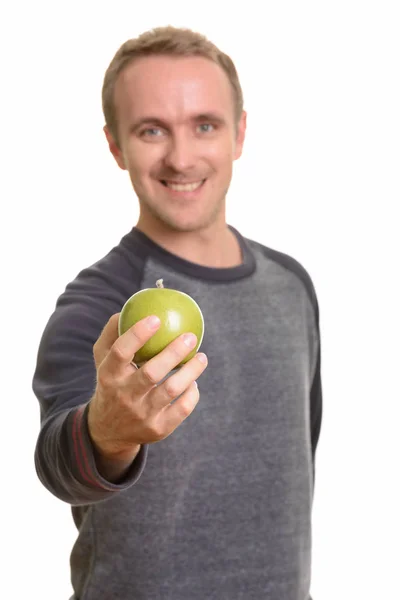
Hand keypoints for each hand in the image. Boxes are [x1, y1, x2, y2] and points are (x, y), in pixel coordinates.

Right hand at [88, 313, 207, 465]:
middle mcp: (124, 396)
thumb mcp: (102, 360)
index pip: (120, 352)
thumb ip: (112, 334)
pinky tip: (193, 381)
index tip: (156, 318)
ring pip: (172, 389)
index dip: (138, 334)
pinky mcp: (158, 429)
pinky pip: (182, 408)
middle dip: (174, 352)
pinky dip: (192, 392)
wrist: (108, 431)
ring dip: (191, 370)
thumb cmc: (111, 383)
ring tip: (201, 357)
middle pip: (152, 372)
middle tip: (190, 336)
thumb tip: (127, 310)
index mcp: (108, 375)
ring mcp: (142, 415)